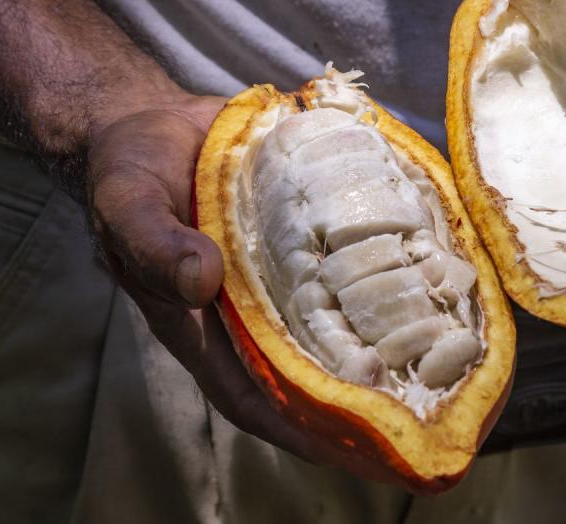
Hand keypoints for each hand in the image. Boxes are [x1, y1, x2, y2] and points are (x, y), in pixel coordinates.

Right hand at [87, 94, 398, 482]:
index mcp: (200, 322)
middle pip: (305, 369)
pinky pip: (338, 268)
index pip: (250, 394)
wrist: (153, 122)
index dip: (297, 426)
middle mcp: (247, 308)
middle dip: (356, 395)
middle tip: (417, 408)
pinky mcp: (298, 240)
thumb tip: (203, 281)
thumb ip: (155, 243)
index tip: (353, 443)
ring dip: (378, 341)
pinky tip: (420, 272)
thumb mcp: (129, 202)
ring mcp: (277, 276)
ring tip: (436, 356)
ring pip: (330, 322)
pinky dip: (375, 274)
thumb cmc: (130, 172)